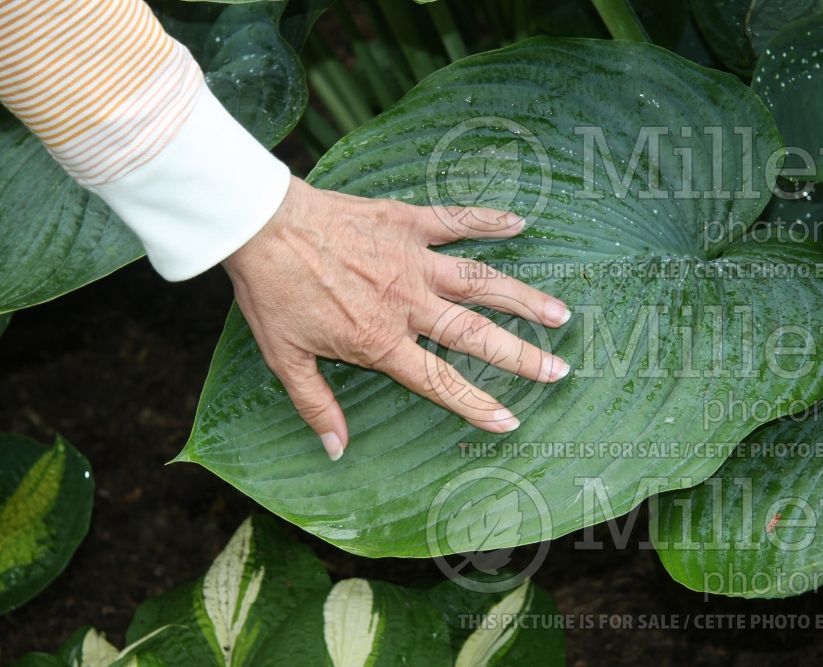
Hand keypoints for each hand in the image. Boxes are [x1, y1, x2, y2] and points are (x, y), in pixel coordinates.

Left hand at [222, 177, 571, 459]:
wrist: (260, 225)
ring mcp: (412, 260)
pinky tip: (519, 223)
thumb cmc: (273, 292)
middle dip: (521, 355)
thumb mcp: (286, 359)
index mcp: (381, 341)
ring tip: (560, 313)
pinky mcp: (406, 221)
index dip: (477, 404)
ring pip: (479, 282)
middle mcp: (408, 303)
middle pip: (476, 334)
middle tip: (559, 369)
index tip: (511, 421)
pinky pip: (455, 221)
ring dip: (522, 298)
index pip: (440, 381)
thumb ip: (316, 406)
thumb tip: (336, 450)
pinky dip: (487, 220)